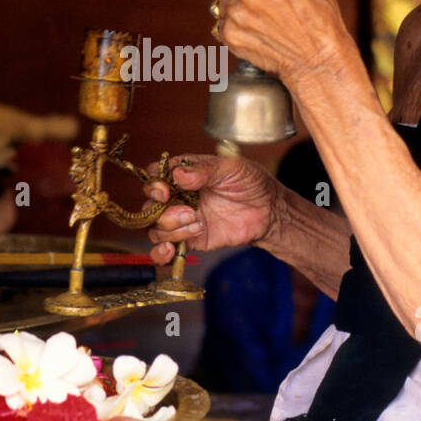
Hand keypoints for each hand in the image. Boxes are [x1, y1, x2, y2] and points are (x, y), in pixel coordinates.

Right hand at [142, 154, 281, 264]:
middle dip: (163, 211)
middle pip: (150, 206)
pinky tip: (170, 250)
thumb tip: (178, 174)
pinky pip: (165, 250)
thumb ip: (204, 169)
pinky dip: (160, 254)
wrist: (269, 211)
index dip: (154, 185)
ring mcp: (183, 220)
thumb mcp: (231, 167)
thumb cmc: (250, 182)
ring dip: (171, 229)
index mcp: (184, 174)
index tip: (165, 192)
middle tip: (189, 211)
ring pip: (156, 228)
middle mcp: (178, 197)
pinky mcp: (191, 240)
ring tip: (197, 224)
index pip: (155, 176)